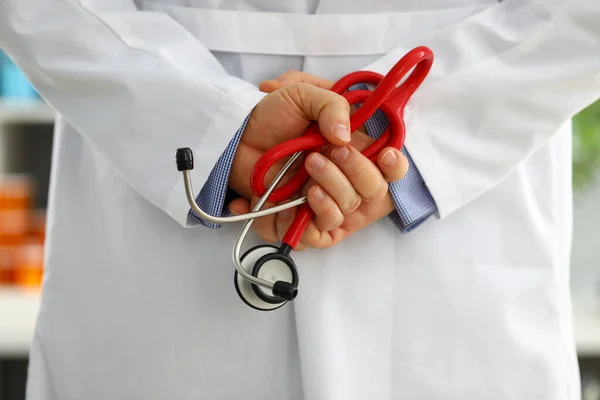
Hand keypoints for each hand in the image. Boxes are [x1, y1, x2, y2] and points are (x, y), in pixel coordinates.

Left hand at [228, 71, 408, 248]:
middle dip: (352, 174)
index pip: (390, 167)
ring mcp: (322, 201)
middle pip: (371, 193)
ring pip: (343, 214)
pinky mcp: (298, 219)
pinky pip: (311, 237)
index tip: (385, 156)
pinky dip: (295, 223)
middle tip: (320, 156)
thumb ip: (331, 105)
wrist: (236, 137)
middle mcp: (344, 179)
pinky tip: (278, 203)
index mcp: (353, 150)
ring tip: (304, 178)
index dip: (395, 167)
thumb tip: (344, 136)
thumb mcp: (302, 94)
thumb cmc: (272, 115)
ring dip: (327, 197)